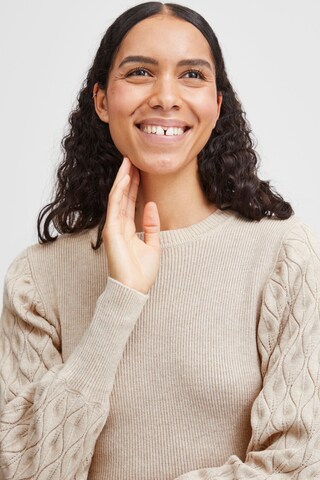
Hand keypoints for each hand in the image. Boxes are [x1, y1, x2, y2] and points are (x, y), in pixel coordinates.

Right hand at [103, 157, 160, 294]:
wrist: (135, 289)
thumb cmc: (142, 272)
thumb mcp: (153, 244)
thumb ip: (151, 225)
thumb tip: (151, 204)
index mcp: (127, 228)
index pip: (130, 201)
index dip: (134, 185)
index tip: (139, 169)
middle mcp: (118, 225)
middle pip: (122, 195)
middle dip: (127, 176)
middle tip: (132, 158)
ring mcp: (113, 227)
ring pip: (117, 196)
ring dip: (123, 178)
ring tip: (128, 161)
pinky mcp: (111, 231)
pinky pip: (115, 206)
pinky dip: (120, 190)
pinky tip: (126, 177)